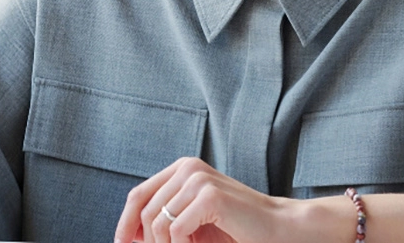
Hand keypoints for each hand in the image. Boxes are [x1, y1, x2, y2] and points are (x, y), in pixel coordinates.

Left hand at [114, 157, 330, 242]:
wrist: (278, 228)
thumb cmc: (236, 228)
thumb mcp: (191, 222)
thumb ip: (162, 221)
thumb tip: (127, 235)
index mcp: (182, 168)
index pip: (138, 195)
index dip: (125, 223)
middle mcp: (187, 168)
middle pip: (145, 210)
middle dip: (148, 241)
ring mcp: (198, 179)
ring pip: (158, 222)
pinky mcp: (209, 195)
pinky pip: (176, 229)